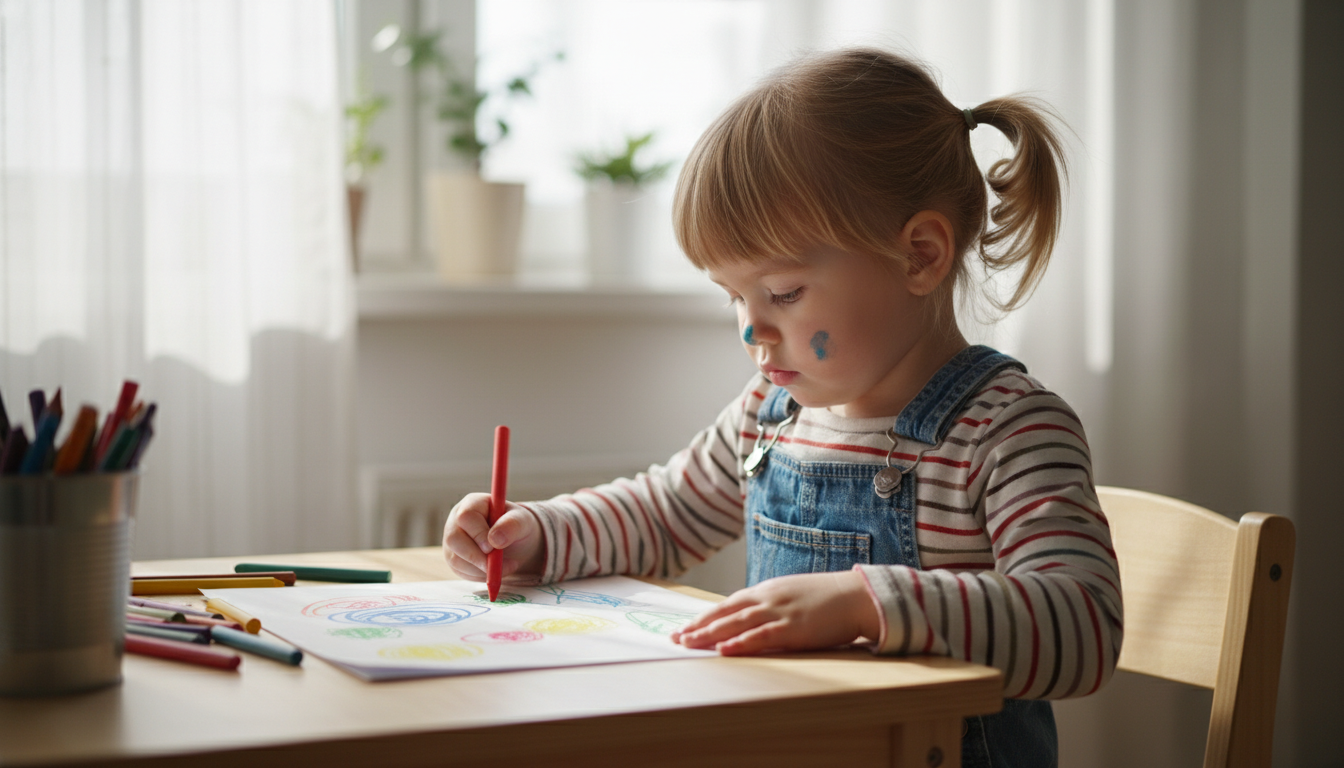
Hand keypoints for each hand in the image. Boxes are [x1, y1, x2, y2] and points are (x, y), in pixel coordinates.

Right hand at [442, 493, 543, 583]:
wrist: (516, 543)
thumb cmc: (517, 527)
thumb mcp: (522, 521)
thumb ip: (512, 525)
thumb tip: (494, 540)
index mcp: (472, 504)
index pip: (466, 516)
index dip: (478, 533)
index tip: (494, 547)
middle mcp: (456, 520)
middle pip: (453, 539)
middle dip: (475, 556)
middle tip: (496, 565)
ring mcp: (452, 540)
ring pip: (455, 558)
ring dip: (480, 568)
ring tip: (504, 567)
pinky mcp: (454, 557)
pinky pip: (460, 570)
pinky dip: (478, 575)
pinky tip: (494, 570)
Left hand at [670, 571, 879, 655]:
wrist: (856, 595)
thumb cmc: (826, 598)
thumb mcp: (791, 595)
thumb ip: (769, 604)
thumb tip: (748, 617)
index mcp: (766, 591)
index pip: (727, 604)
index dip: (704, 617)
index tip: (684, 628)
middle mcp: (767, 598)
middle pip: (726, 613)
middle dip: (699, 626)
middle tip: (676, 639)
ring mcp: (780, 612)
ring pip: (737, 623)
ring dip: (711, 634)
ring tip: (689, 643)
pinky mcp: (794, 628)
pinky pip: (763, 636)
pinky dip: (742, 643)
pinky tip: (725, 649)